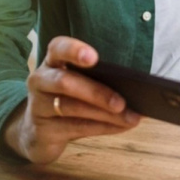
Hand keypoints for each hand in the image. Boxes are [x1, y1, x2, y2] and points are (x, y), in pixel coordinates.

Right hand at [3, 36, 139, 163]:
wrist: (38, 132)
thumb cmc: (67, 100)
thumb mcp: (78, 84)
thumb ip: (100, 80)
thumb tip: (140, 86)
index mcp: (53, 61)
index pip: (58, 47)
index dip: (73, 50)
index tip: (94, 57)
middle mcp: (41, 79)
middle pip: (65, 82)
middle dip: (96, 92)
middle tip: (122, 102)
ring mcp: (39, 105)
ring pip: (71, 107)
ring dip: (104, 114)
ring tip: (129, 118)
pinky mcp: (44, 130)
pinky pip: (75, 127)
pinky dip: (102, 127)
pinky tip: (120, 126)